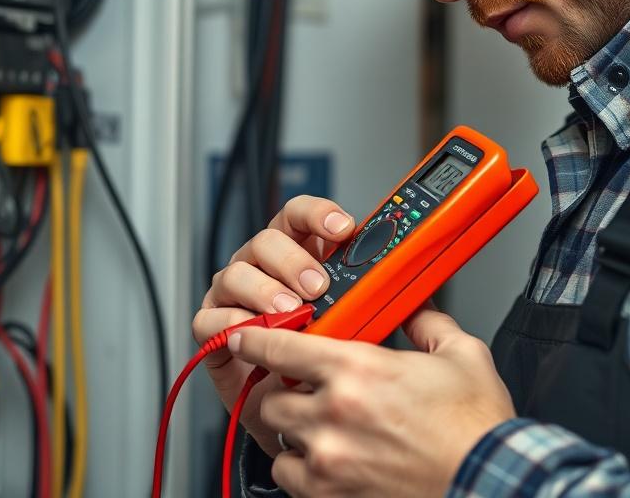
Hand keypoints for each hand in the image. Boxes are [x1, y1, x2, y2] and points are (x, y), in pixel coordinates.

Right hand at [192, 195, 355, 455]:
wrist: (304, 413)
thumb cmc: (330, 363)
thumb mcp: (360, 324)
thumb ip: (375, 300)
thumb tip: (417, 289)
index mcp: (300, 254)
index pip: (301, 216)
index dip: (319, 215)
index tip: (343, 229)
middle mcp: (264, 268)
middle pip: (267, 240)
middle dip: (294, 261)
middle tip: (317, 287)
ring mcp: (236, 295)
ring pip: (237, 273)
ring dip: (265, 291)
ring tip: (291, 312)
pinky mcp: (214, 329)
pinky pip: (212, 316)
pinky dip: (234, 323)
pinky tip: (256, 334)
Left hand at [228, 304, 515, 497]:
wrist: (491, 482)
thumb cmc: (477, 429)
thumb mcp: (462, 355)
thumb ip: (429, 323)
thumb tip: (416, 308)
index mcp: (357, 370)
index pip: (278, 347)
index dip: (255, 339)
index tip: (246, 337)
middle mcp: (333, 414)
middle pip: (270, 396)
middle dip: (283, 390)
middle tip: (305, 389)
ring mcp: (329, 459)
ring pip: (276, 436)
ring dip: (291, 428)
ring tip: (319, 425)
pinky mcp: (332, 495)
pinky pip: (287, 476)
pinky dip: (298, 467)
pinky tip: (324, 458)